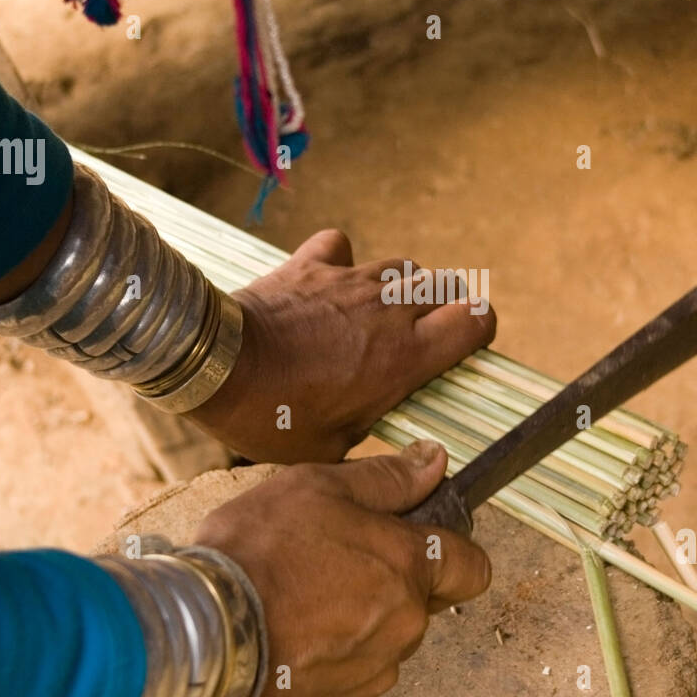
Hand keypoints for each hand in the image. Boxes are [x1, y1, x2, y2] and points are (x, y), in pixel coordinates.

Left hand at [188, 229, 495, 462]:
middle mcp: (388, 310)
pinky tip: (331, 284)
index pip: (477, 321)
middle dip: (446, 309)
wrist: (216, 368)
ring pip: (403, 268)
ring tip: (378, 316)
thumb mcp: (335, 448)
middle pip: (448, 287)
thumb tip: (396, 444)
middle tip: (422, 337)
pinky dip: (342, 262)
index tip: (464, 349)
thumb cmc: (274, 417)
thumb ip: (375, 431)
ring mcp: (351, 281)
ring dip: (401, 289)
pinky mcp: (312, 265)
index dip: (480, 332)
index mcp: (405, 357)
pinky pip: (341, 247)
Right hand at [194, 440, 490, 696]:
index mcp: (408, 567)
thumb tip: (432, 462)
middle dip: (388, 583)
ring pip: (382, 641)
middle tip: (332, 563)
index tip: (418, 541)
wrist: (199, 634)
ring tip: (298, 602)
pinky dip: (326, 658)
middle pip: (420, 603)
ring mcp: (373, 673)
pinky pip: (348, 677)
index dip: (451, 551)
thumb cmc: (255, 555)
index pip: (471, 566)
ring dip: (355, 622)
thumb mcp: (316, 487)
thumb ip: (384, 478)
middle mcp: (404, 626)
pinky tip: (286, 638)